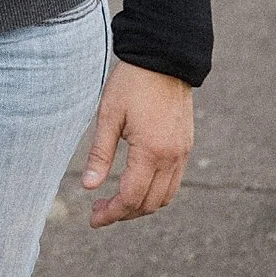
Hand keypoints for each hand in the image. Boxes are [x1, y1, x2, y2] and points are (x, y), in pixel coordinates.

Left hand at [82, 60, 193, 227]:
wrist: (164, 57)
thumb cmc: (132, 83)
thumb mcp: (109, 115)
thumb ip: (100, 153)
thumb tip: (89, 187)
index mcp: (151, 151)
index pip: (131, 197)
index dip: (111, 213)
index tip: (93, 219)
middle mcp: (171, 158)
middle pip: (148, 203)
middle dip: (124, 213)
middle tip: (99, 210)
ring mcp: (182, 153)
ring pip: (164, 197)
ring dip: (141, 205)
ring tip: (116, 200)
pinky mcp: (186, 146)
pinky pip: (174, 182)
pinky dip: (156, 192)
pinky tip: (137, 183)